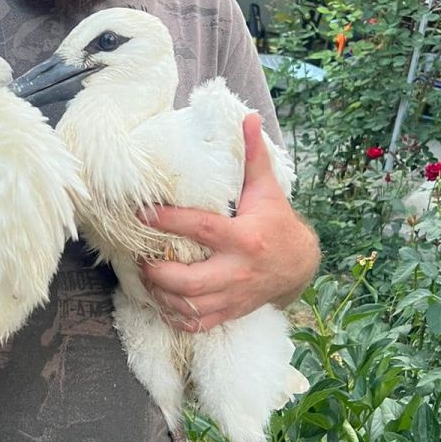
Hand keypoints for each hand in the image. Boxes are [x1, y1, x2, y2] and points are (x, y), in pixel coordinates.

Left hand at [139, 115, 319, 331]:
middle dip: (157, 272)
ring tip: (146, 277)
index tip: (143, 213)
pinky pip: (197, 323)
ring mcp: (233, 296)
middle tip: (141, 258)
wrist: (299, 265)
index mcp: (244, 238)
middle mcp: (238, 270)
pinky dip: (175, 316)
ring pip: (189, 307)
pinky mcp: (230, 312)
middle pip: (188, 281)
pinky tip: (161, 301)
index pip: (200, 229)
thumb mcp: (267, 189)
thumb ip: (253, 156)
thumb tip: (248, 118)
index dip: (169, 221)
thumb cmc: (276, 222)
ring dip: (160, 295)